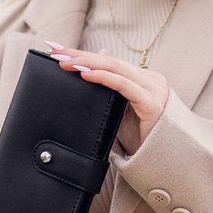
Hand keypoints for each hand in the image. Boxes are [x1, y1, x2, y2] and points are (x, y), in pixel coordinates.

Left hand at [46, 46, 167, 153]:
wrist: (156, 162)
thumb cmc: (138, 137)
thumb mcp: (120, 108)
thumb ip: (111, 85)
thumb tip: (99, 57)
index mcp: (145, 79)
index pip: (111, 62)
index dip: (85, 54)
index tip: (59, 51)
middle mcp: (152, 80)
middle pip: (112, 62)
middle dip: (82, 56)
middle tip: (56, 53)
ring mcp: (154, 90)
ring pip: (116, 69)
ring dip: (88, 64)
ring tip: (66, 63)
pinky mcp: (152, 103)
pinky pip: (124, 86)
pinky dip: (103, 78)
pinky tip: (86, 74)